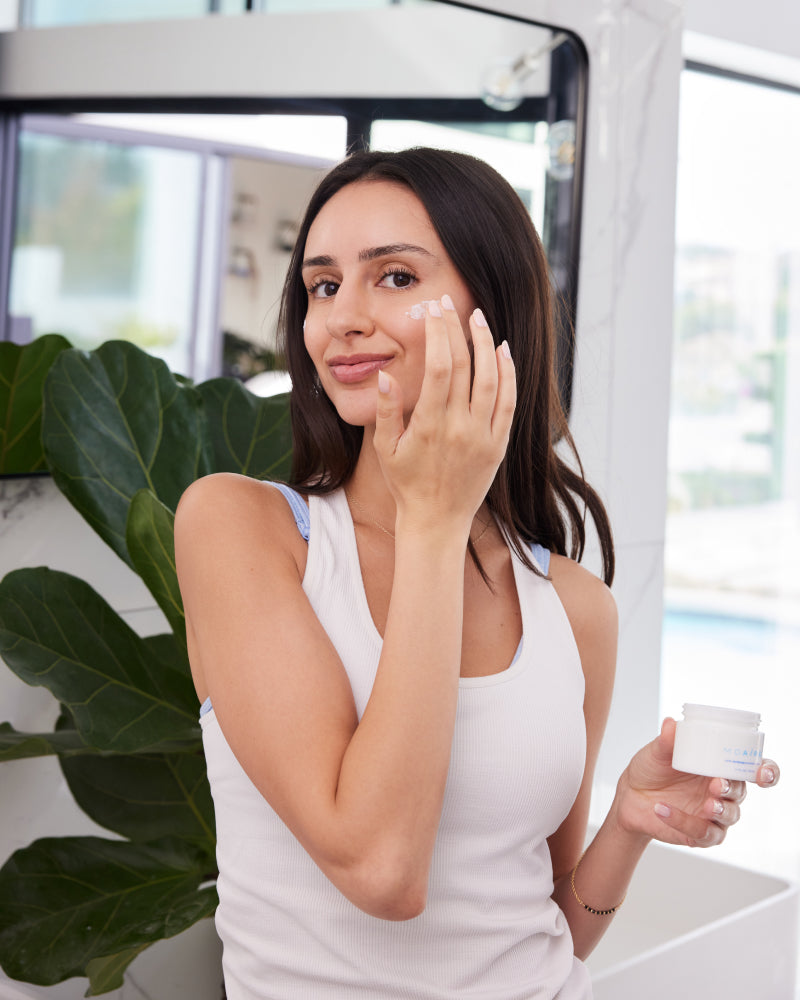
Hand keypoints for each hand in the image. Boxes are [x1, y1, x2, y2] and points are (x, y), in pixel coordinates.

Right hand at [373, 297, 515, 533]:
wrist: (437, 520)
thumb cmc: (406, 483)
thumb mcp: (385, 448)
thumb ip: (386, 410)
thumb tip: (385, 373)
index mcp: (429, 425)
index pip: (439, 366)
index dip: (438, 333)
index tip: (432, 310)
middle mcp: (459, 427)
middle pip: (464, 364)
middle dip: (456, 328)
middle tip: (449, 303)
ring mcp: (483, 435)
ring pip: (491, 378)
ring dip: (486, 343)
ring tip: (478, 317)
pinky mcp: (499, 444)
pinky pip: (509, 402)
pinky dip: (508, 373)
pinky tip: (502, 351)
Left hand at [614, 718, 779, 848]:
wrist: (629, 796)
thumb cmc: (650, 769)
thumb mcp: (656, 752)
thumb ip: (666, 740)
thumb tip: (670, 723)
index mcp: (718, 766)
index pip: (752, 768)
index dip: (766, 771)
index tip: (761, 772)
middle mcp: (720, 790)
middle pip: (741, 792)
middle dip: (733, 788)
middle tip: (718, 784)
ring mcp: (712, 813)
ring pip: (730, 815)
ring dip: (720, 810)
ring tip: (706, 804)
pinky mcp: (699, 834)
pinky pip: (702, 833)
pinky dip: (684, 822)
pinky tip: (664, 810)